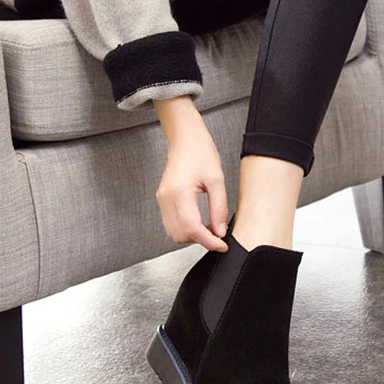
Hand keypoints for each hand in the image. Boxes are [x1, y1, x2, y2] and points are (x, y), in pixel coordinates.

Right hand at [153, 97, 228, 251]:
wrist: (185, 138)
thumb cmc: (200, 152)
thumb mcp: (217, 179)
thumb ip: (219, 208)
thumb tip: (220, 231)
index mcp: (179, 193)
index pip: (192, 229)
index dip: (208, 241)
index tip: (222, 245)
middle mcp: (166, 198)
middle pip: (181, 235)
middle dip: (200, 240)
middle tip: (218, 235)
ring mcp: (161, 199)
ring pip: (174, 232)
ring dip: (192, 236)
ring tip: (210, 228)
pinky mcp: (162, 199)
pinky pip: (171, 224)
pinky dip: (185, 229)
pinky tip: (199, 223)